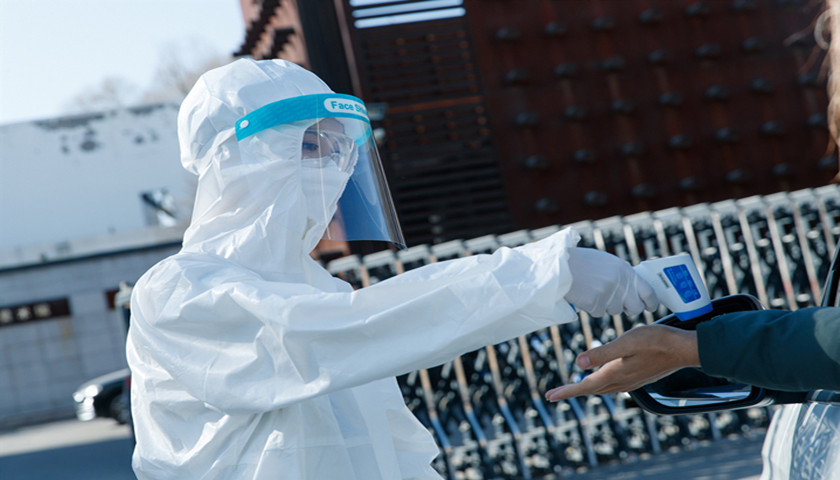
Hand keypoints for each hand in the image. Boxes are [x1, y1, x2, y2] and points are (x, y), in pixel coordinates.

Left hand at [544, 324, 700, 400]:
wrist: (685, 349)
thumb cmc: (657, 341)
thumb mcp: (626, 342)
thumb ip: (602, 353)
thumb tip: (578, 364)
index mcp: (615, 374)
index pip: (584, 386)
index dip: (566, 391)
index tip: (550, 396)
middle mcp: (622, 381)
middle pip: (591, 389)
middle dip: (572, 391)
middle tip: (555, 394)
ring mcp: (631, 381)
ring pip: (602, 388)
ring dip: (586, 388)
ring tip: (573, 387)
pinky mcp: (638, 377)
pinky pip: (613, 385)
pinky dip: (600, 383)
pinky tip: (600, 379)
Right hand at [563, 247, 658, 316]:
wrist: (560, 266)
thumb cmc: (581, 262)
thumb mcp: (607, 262)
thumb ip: (621, 275)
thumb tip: (633, 288)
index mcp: (625, 270)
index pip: (648, 291)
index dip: (651, 302)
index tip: (650, 306)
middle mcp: (620, 283)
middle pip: (634, 307)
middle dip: (628, 308)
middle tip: (619, 304)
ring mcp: (608, 294)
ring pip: (615, 310)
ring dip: (606, 305)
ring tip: (593, 291)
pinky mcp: (596, 304)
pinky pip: (599, 312)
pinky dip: (592, 307)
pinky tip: (585, 295)